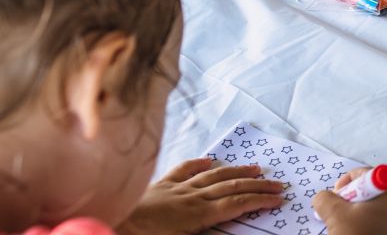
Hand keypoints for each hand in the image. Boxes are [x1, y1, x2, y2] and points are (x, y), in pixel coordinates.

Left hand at [117, 158, 283, 234]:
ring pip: (213, 176)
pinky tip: (209, 159)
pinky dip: (198, 164)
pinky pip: (182, 171)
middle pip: (231, 188)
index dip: (260, 201)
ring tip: (255, 168)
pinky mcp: (158, 186)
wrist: (107, 224)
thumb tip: (229, 232)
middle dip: (257, 186)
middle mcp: (190, 198)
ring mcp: (174, 189)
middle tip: (278, 184)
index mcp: (196, 215)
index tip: (279, 199)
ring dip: (237, 172)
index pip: (237, 205)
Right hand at [313, 168, 386, 234]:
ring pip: (371, 209)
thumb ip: (325, 198)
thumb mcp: (335, 215)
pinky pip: (377, 223)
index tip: (335, 195)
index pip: (368, 174)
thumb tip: (323, 197)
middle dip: (347, 200)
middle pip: (369, 191)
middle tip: (334, 214)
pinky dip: (362, 226)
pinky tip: (351, 234)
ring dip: (352, 214)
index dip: (347, 180)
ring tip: (341, 228)